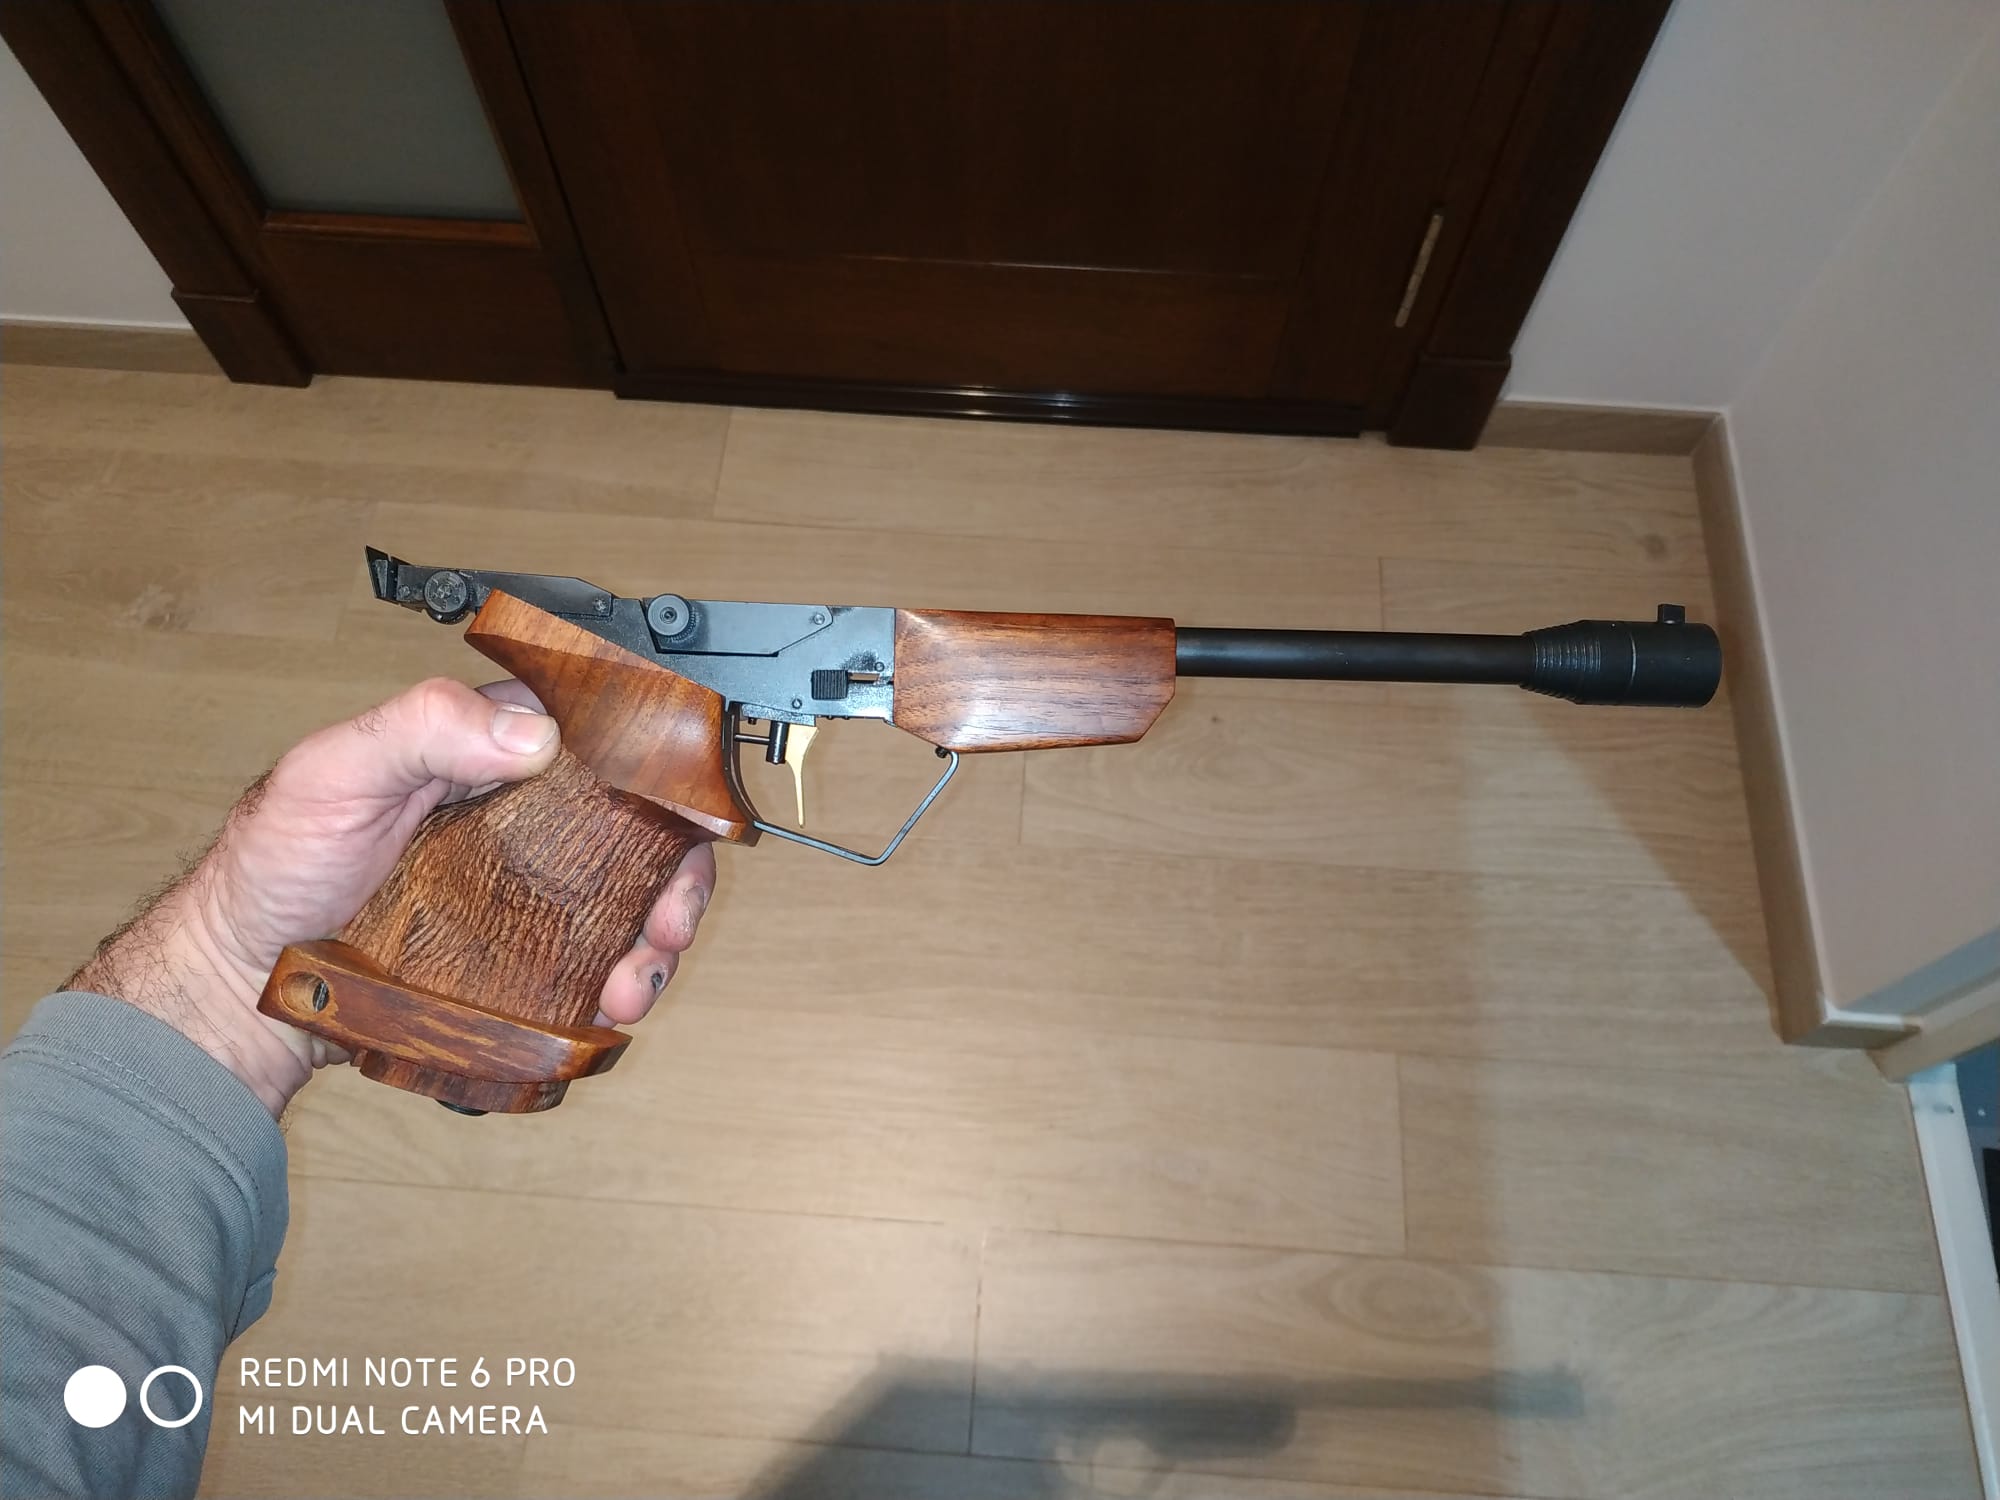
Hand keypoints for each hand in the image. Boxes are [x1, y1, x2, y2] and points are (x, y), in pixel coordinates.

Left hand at [68, 678, 716, 1115]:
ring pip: (630, 898)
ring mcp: (528, 888)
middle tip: (669, 921)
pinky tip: (614, 1001)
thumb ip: (422, 730)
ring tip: (635, 982)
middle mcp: (523, 815)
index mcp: (489, 750)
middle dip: (678, 874)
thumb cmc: (276, 864)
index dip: (660, 769)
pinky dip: (624, 979)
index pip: (601, 736)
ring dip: (658, 937)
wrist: (241, 982)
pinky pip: (594, 959)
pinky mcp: (522, 953)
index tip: (686, 812)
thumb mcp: (333, 771)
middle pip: (638, 826)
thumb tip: (529, 733)